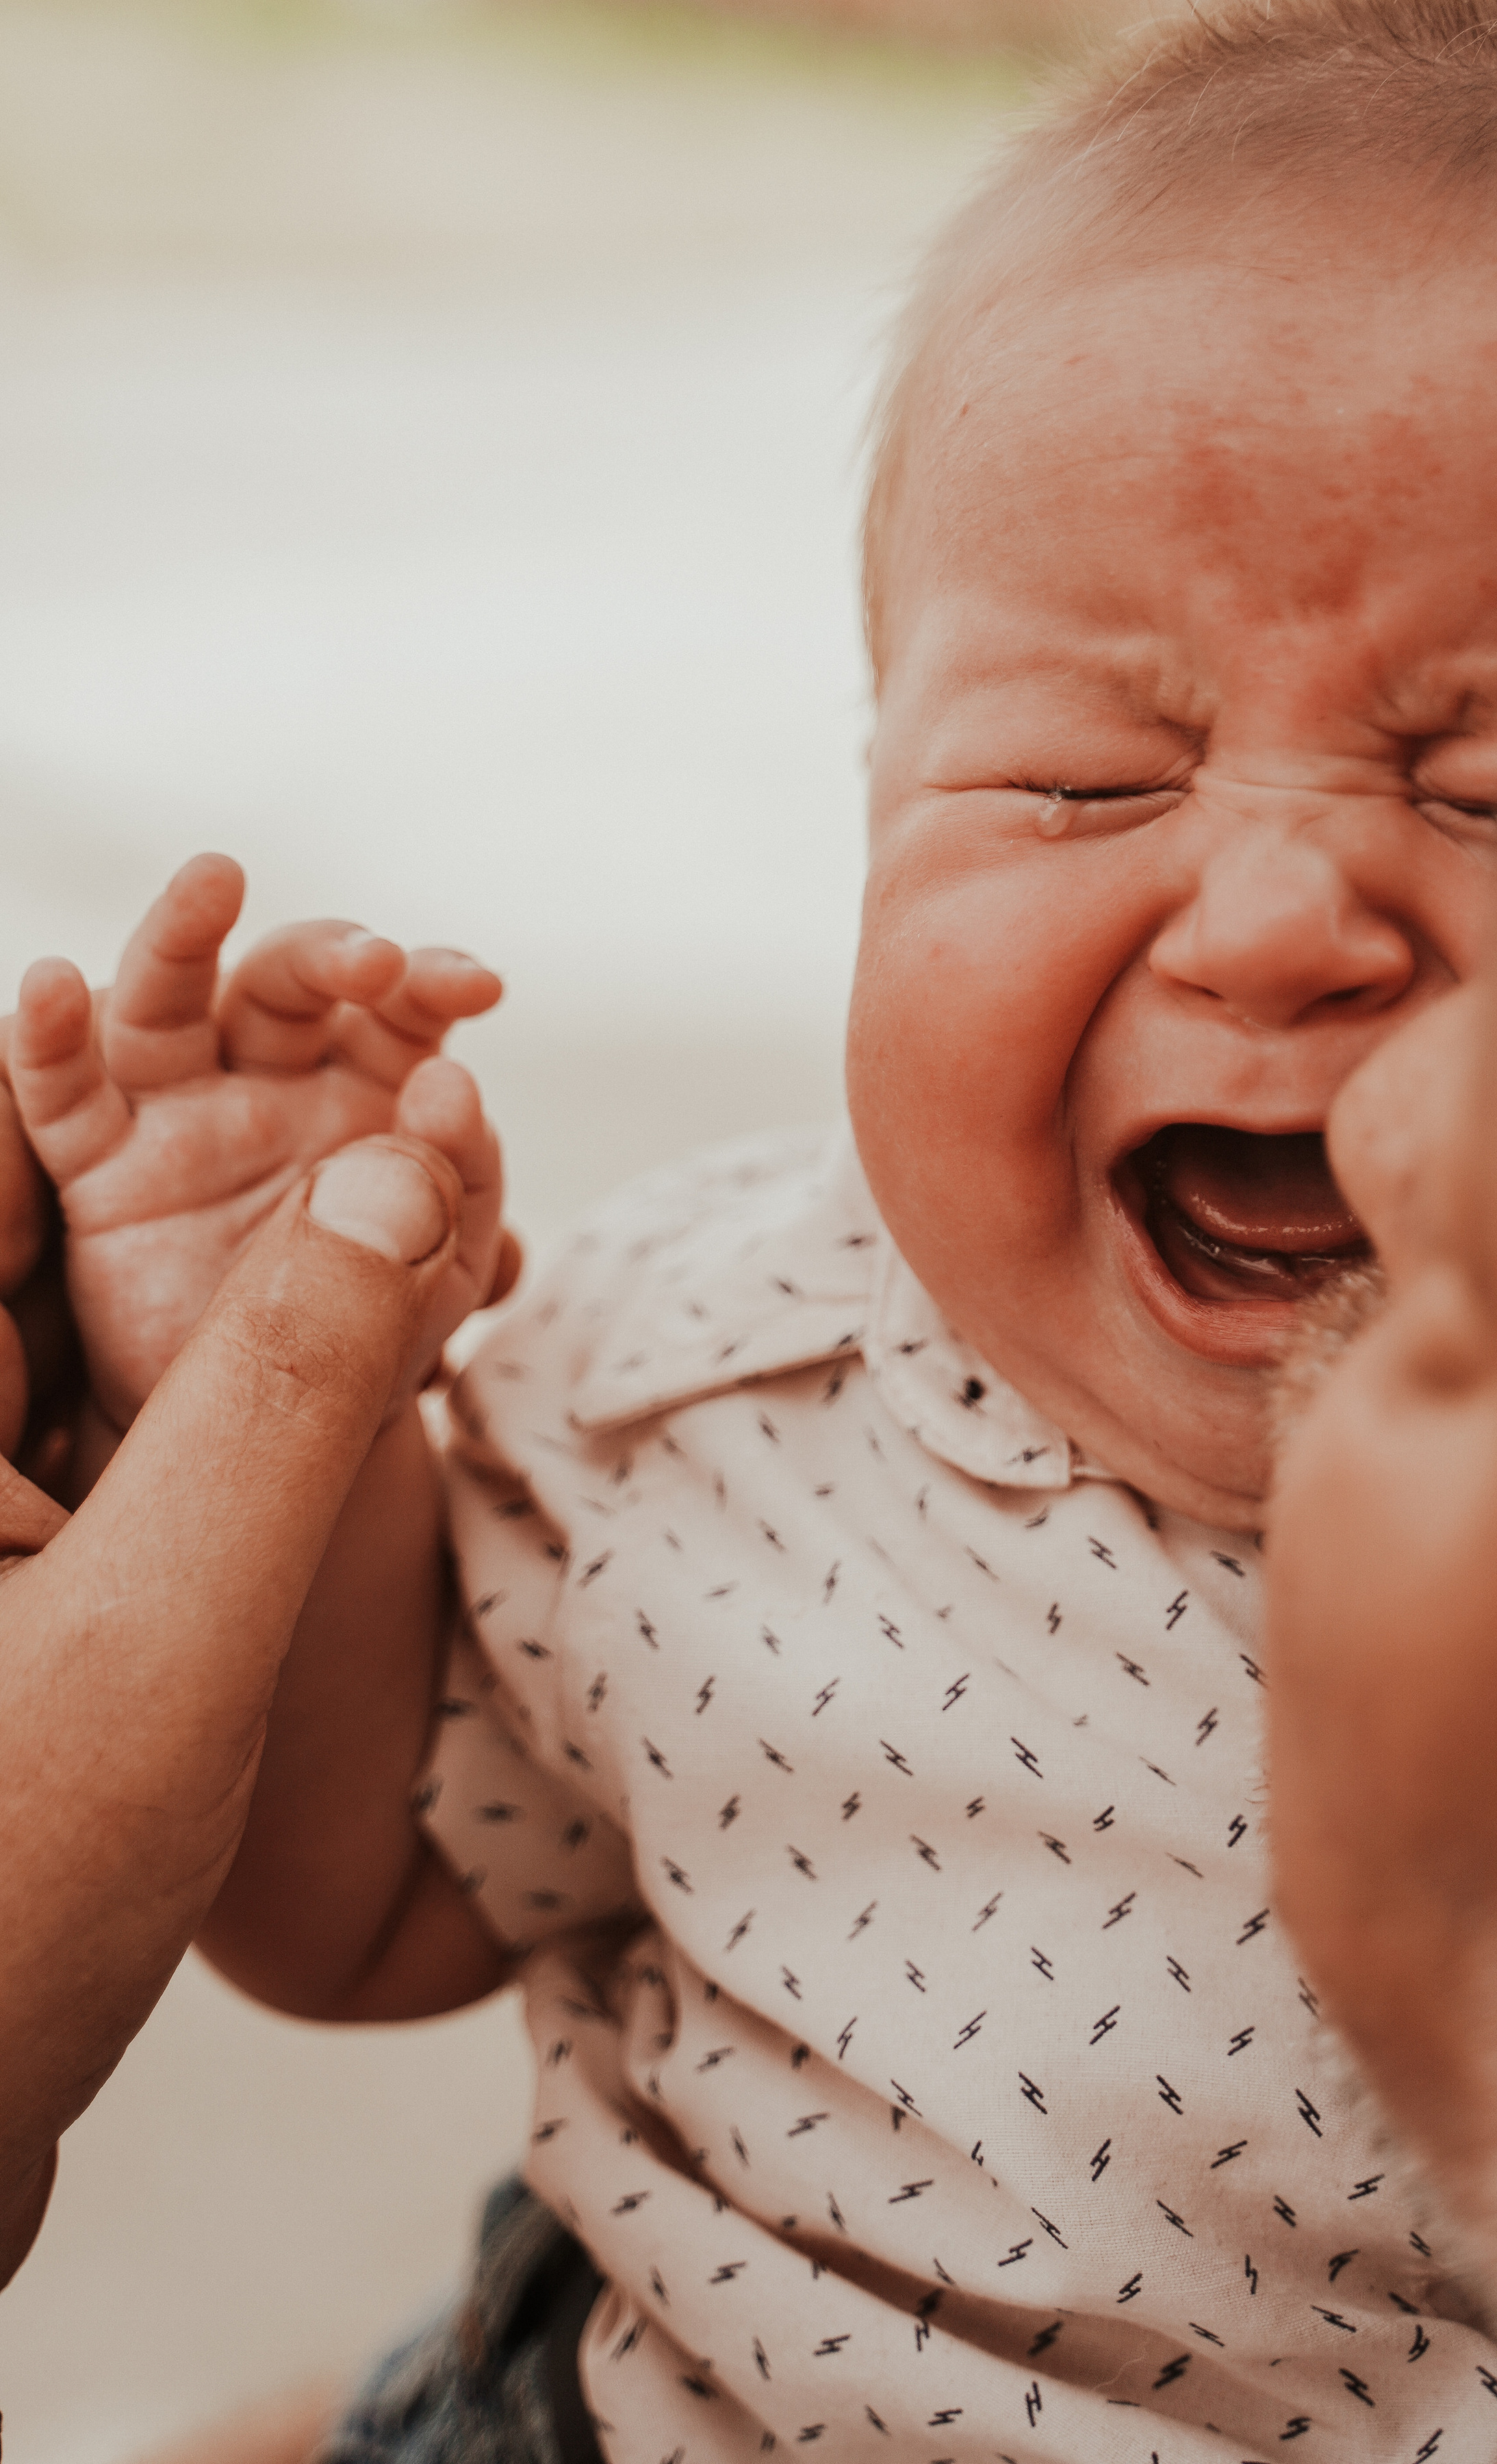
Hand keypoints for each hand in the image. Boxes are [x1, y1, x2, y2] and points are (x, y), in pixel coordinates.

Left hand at [0, 1129, 475, 2284]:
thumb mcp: (168, 1627)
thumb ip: (289, 1386)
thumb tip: (395, 1165)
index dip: (87, 1021)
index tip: (221, 915)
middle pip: (48, 1208)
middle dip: (207, 1115)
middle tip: (362, 1022)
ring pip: (114, 1312)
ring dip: (260, 1244)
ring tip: (414, 1181)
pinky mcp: (28, 1579)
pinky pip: (150, 1418)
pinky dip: (263, 1366)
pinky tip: (386, 1347)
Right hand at [6, 854, 506, 1431]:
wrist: (281, 1432)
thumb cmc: (373, 1332)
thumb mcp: (445, 1269)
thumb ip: (456, 1178)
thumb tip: (451, 1086)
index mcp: (372, 1085)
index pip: (401, 1005)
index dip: (432, 979)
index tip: (477, 986)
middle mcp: (273, 1077)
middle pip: (289, 981)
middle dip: (331, 956)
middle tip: (375, 964)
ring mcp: (183, 1115)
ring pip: (168, 1001)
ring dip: (185, 934)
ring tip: (215, 880)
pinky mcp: (104, 1168)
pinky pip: (67, 1099)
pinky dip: (51, 1041)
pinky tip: (52, 985)